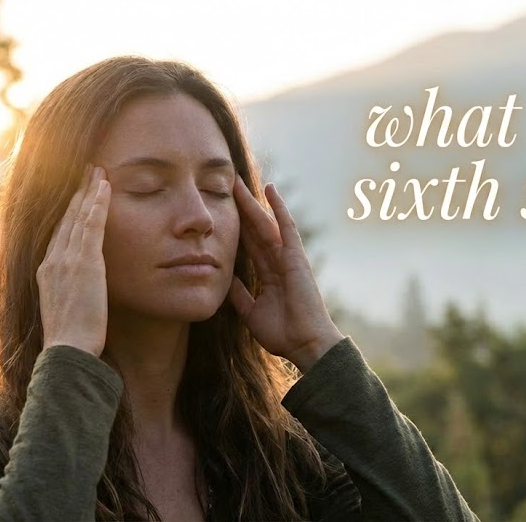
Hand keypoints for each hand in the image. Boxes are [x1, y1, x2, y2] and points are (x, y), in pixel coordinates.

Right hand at [37, 165, 110, 356]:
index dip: (68, 210)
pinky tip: (105, 187)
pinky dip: (97, 203)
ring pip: (78, 216)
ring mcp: (66, 260)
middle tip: (86, 170)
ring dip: (89, 190)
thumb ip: (72, 293)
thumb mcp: (67, 311)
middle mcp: (52, 261)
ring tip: (98, 170)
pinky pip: (91, 225)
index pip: (58, 233)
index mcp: (46, 272)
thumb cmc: (72, 340)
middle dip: (76, 193)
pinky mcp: (84, 263)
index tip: (76, 193)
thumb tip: (81, 292)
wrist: (68, 351)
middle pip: (65, 218)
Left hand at [228, 175, 344, 372]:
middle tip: (225, 185)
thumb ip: (239, 295)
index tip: (220, 208)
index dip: (234, 225)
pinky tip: (270, 190)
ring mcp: (286, 257)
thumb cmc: (283, 333)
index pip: (247, 243)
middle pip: (253, 228)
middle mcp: (276, 261)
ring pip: (264, 222)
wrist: (305, 344)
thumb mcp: (251, 312)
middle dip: (239, 207)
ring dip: (251, 202)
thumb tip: (224, 278)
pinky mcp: (295, 256)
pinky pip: (286, 227)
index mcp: (266, 274)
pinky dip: (279, 207)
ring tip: (237, 182)